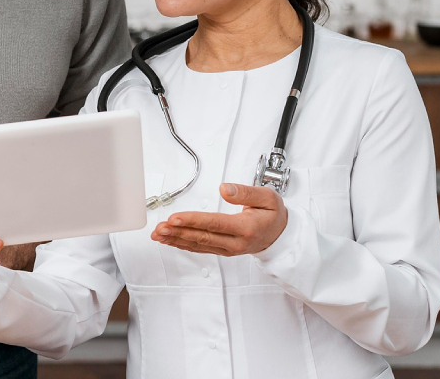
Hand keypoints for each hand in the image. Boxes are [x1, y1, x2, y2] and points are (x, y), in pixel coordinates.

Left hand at [153, 183, 286, 255]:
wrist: (280, 235)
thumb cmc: (273, 214)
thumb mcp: (268, 197)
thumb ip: (246, 192)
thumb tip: (225, 188)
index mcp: (246, 228)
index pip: (214, 223)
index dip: (192, 221)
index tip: (175, 218)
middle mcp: (235, 242)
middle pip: (202, 237)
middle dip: (178, 232)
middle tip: (159, 227)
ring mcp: (228, 249)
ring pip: (198, 245)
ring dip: (176, 239)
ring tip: (158, 234)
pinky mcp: (222, 250)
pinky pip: (199, 249)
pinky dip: (182, 244)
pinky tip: (169, 240)